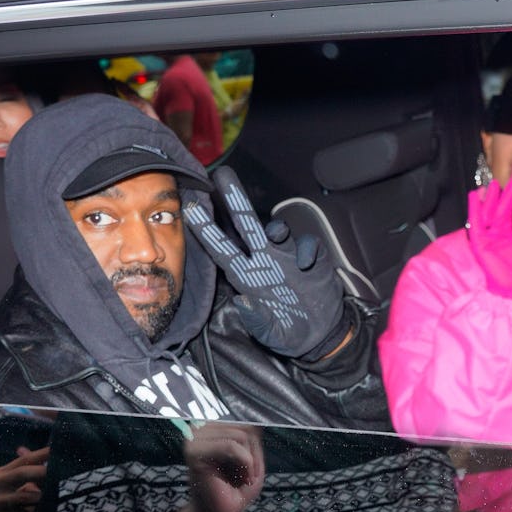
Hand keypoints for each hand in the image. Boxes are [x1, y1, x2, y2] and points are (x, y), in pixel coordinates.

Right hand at [182, 423, 263, 511]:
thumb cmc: (234, 489)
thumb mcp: (252, 456)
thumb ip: (253, 435)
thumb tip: (256, 420)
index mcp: (211, 427)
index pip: (245, 421)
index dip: (254, 445)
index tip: (246, 466)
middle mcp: (199, 428)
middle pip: (244, 427)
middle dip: (251, 454)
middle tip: (242, 474)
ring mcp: (194, 439)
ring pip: (240, 435)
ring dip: (248, 461)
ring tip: (239, 477)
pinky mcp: (194, 453)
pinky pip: (231, 446)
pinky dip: (244, 463)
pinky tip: (240, 478)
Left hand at [184, 166, 343, 357]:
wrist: (321, 337)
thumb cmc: (289, 334)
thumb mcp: (269, 334)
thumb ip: (256, 321)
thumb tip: (243, 301)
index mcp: (247, 277)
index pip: (222, 248)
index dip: (206, 230)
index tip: (190, 209)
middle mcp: (265, 261)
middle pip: (246, 225)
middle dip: (234, 200)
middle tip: (222, 175)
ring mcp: (288, 258)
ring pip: (277, 230)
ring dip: (275, 227)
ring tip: (275, 235)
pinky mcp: (313, 260)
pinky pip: (308, 244)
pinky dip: (307, 249)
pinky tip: (307, 265)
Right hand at [467, 175, 511, 300]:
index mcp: (508, 232)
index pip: (510, 210)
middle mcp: (496, 233)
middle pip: (498, 210)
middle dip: (501, 195)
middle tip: (505, 179)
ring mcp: (487, 237)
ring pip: (486, 214)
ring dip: (488, 199)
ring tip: (491, 185)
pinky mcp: (478, 242)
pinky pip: (475, 223)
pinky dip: (474, 210)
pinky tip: (475, 197)